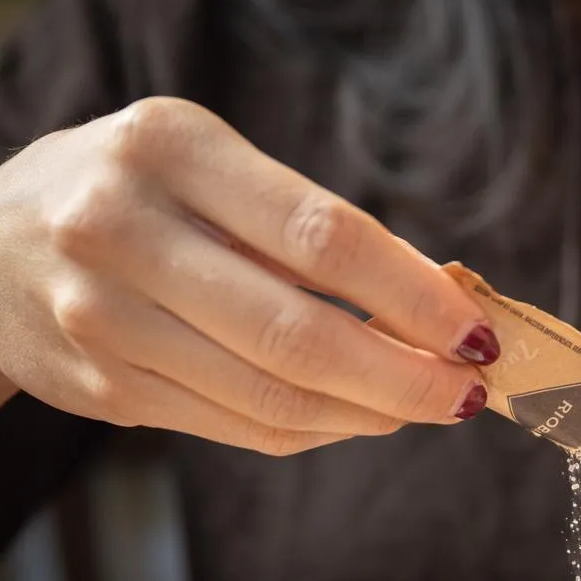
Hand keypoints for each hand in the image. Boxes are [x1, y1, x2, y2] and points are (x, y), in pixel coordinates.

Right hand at [0, 97, 497, 453]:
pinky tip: (358, 416)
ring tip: (426, 405)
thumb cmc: (130, 193)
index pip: (323, 236)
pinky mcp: (103, 389)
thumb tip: (435, 294)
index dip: (414, 297)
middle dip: (406, 378)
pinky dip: (316, 431)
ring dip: (370, 414)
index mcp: (168, 149)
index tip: (477, 332)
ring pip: (271, 399)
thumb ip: (306, 227)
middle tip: (470, 394)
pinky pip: (238, 428)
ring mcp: (104, 320)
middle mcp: (122, 231)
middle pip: (298, 337)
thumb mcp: (205, 166)